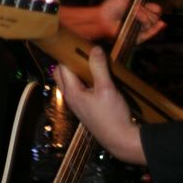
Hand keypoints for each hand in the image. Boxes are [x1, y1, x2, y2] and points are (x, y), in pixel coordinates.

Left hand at [54, 45, 145, 164]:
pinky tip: (98, 76)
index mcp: (72, 91)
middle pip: (62, 73)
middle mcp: (71, 97)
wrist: (120, 140)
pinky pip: (79, 88)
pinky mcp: (85, 107)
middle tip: (85, 51)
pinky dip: (84, 79)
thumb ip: (99, 67)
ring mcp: (77, 103)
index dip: (68, 53)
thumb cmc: (112, 116)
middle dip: (70, 61)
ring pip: (71, 81)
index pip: (62, 66)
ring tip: (92, 61)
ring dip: (78, 70)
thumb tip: (94, 48)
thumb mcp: (107, 88)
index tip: (79, 43)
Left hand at [97, 0, 166, 42]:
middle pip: (155, 16)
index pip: (155, 9)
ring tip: (134, 15)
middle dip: (148, 12)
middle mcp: (141, 19)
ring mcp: (139, 28)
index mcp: (140, 9)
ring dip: (144, 17)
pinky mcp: (137, 37)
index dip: (155, 7)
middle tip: (138, 9)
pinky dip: (155, 29)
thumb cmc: (110, 7)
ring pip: (151, 23)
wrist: (102, 19)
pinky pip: (149, 34)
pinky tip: (160, 24)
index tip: (152, 5)